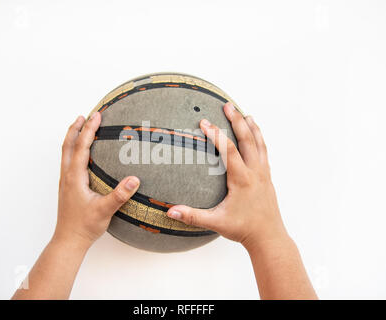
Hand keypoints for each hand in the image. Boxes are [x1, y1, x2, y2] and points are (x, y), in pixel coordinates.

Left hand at [54, 112, 139, 247]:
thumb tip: (134, 179)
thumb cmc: (84, 226)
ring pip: (66, 153)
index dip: (88, 130)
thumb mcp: (105, 210)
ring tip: (80, 127)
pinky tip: (82, 154)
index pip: (81, 147)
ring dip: (72, 137)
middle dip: (75, 128)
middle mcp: (67, 176)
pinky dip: (73, 149)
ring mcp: (66, 181)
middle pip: (68, 145)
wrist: (69, 240)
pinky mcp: (68, 187)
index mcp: (74, 177)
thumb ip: (120, 194)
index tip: (96, 116)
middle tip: (85, 115)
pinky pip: (68, 161)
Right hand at [167, 102, 287, 248]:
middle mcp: (255, 172)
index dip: (215, 134)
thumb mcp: (216, 223)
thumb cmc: (244, 229)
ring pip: (259, 143)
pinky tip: (256, 135)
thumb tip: (169, 212)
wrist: (269, 237)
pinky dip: (260, 139)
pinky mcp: (267, 177)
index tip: (203, 123)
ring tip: (244, 114)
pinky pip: (264, 151)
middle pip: (247, 139)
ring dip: (251, 127)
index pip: (227, 150)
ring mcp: (263, 173)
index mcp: (242, 180)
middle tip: (227, 106)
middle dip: (236, 120)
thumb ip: (192, 216)